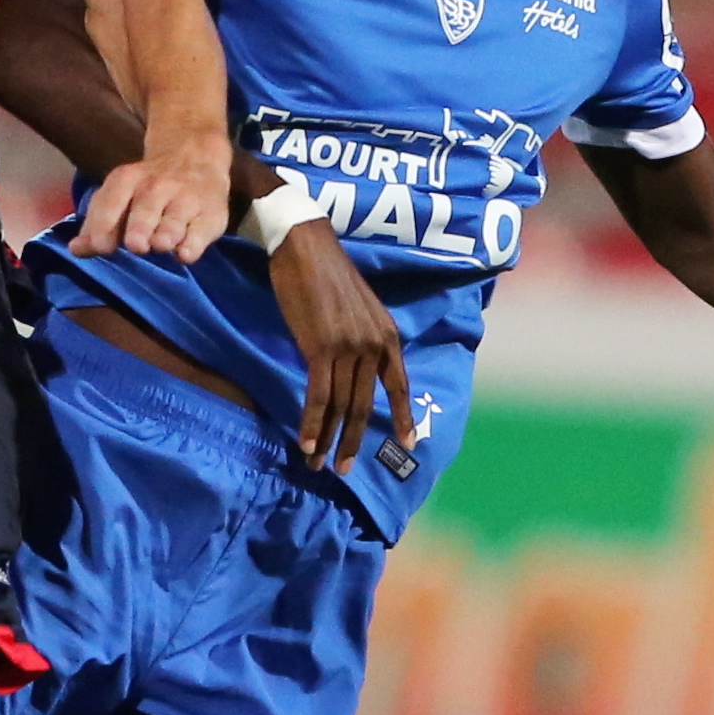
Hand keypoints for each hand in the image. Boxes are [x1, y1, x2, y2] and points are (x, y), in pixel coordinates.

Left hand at [72, 143, 230, 264]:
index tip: (100, 247)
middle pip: (145, 211)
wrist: (195, 160)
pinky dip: (193, 243)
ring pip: (174, 221)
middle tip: (136, 245)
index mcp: (126, 181)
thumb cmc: (147, 191)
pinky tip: (185, 254)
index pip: (112, 202)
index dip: (104, 225)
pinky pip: (200, 232)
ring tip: (161, 245)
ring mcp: (185, 200)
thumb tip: (76, 250)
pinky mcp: (210, 215)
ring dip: (166, 234)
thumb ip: (97, 225)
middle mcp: (157, 187)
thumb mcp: (119, 197)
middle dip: (139, 228)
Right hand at [272, 219, 413, 470]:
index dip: (404, 416)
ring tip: (320, 464)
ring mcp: (350, 347)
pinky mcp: (321, 348)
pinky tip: (306, 443)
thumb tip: (351, 367)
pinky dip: (312, 424)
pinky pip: (319, 396)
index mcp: (388, 335)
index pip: (400, 384)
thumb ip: (361, 338)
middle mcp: (374, 344)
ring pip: (342, 406)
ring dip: (330, 439)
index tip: (409, 443)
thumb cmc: (324, 272)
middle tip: (345, 469)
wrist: (303, 245)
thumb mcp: (356, 308)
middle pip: (366, 404)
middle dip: (355, 440)